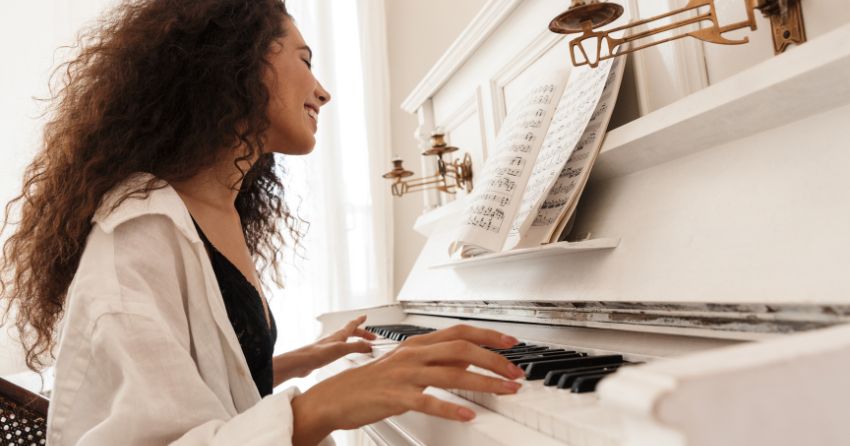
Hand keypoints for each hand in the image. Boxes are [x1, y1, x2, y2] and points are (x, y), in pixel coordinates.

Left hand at [273, 315, 375, 384]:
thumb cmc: (317, 353)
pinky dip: (347, 349)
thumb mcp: (341, 349)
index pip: (352, 325)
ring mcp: (330, 346)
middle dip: (362, 333)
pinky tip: (344, 354)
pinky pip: (340, 348)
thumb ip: (356, 347)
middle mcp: (335, 338)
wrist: (301, 362)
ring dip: (354, 340)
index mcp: (339, 335)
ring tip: (360, 344)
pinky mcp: (325, 354)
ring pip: (345, 340)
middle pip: (351, 332)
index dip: (360, 321)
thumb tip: (369, 346)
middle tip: (371, 337)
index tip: (365, 317)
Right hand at [291, 324, 523, 444]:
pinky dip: (450, 409)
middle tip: (515, 373)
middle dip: (494, 360)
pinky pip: (427, 402)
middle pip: (461, 349)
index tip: (512, 343)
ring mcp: (404, 374)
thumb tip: (469, 359)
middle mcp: (413, 354)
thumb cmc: (372, 382)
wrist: (337, 396)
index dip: (488, 335)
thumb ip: (437, 360)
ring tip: (505, 391)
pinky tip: (468, 415)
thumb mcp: (408, 364)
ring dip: (483, 383)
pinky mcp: (395, 396)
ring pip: (451, 374)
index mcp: (417, 344)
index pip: (460, 331)